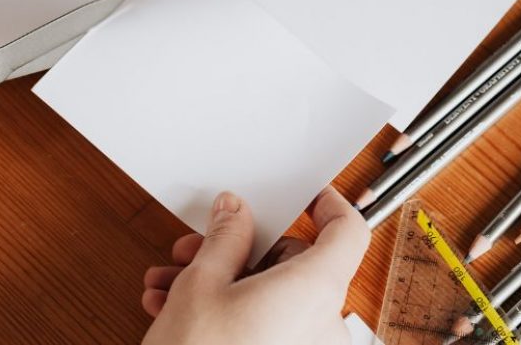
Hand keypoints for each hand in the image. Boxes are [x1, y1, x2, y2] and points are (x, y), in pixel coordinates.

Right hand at [141, 187, 368, 344]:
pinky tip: (178, 311)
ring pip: (271, 296)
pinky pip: (267, 325)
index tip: (306, 196)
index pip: (348, 231)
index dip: (329, 205)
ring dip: (221, 283)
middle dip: (238, 252)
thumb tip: (233, 211)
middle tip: (196, 249)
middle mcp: (322, 322)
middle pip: (295, 263)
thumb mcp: (202, 284)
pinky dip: (229, 314)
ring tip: (172, 285)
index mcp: (316, 290)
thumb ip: (224, 236)